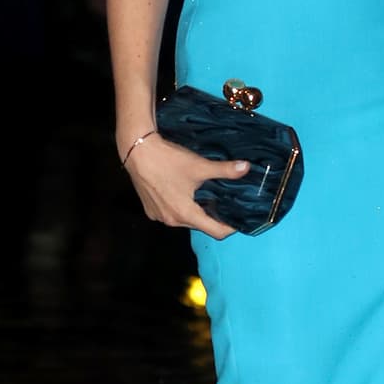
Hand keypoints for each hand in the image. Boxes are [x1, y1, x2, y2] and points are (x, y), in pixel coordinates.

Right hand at [122, 131, 244, 238]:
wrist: (137, 151)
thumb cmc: (168, 161)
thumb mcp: (199, 166)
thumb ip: (224, 170)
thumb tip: (247, 168)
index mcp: (186, 214)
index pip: (215, 232)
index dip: (230, 227)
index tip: (239, 218)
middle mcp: (172, 221)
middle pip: (200, 225)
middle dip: (214, 217)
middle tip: (225, 203)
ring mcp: (158, 216)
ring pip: (185, 220)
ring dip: (197, 211)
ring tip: (208, 197)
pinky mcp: (150, 210)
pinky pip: (171, 214)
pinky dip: (181, 207)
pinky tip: (186, 193)